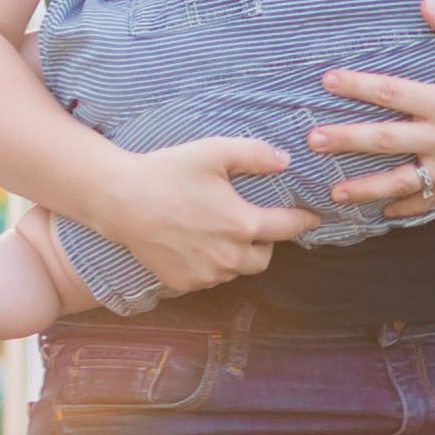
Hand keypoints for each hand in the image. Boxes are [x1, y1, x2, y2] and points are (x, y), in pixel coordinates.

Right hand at [93, 134, 311, 290]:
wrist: (120, 201)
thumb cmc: (168, 172)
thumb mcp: (213, 152)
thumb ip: (255, 155)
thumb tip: (286, 161)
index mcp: (243, 224)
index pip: (288, 227)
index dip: (304, 220)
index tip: (313, 217)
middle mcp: (230, 256)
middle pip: (265, 257)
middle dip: (265, 241)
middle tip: (253, 222)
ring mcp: (207, 274)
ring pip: (237, 269)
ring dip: (237, 254)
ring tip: (220, 231)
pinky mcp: (185, 283)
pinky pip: (210, 277)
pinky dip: (211, 264)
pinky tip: (195, 242)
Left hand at [311, 0, 434, 208]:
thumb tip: (424, 3)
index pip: (394, 93)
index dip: (358, 86)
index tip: (328, 81)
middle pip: (386, 140)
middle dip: (346, 141)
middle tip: (312, 141)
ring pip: (401, 182)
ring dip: (365, 187)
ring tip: (334, 191)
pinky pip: (426, 201)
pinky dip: (402, 208)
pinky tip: (378, 211)